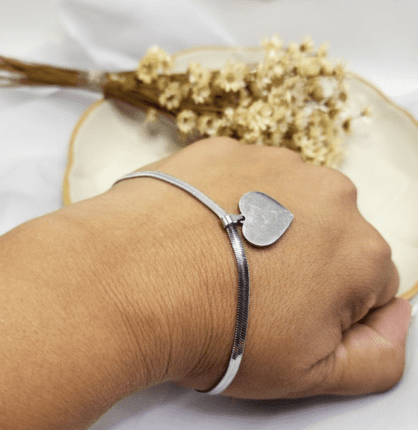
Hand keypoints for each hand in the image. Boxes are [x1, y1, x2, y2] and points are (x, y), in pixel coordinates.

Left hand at [111, 137, 410, 398]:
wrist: (135, 279)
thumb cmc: (220, 327)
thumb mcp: (310, 373)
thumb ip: (378, 357)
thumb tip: (394, 321)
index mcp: (360, 250)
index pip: (366, 283)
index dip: (326, 307)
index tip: (287, 315)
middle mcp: (328, 194)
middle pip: (327, 237)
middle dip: (301, 264)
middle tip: (250, 288)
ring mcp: (274, 163)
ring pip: (285, 203)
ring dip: (264, 226)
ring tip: (220, 256)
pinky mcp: (228, 149)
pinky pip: (241, 178)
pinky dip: (228, 200)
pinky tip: (199, 227)